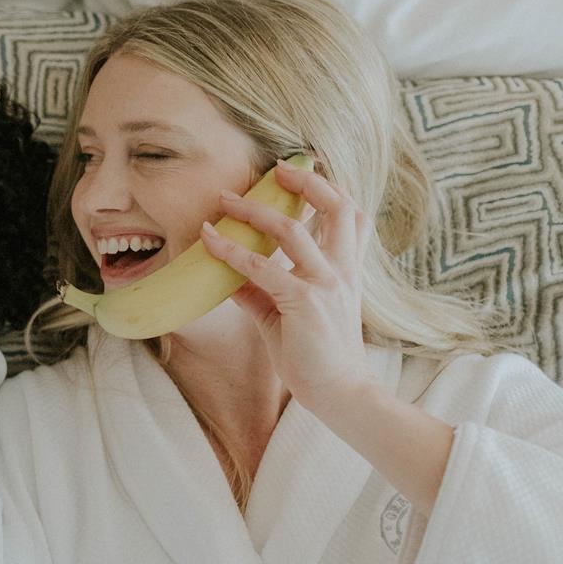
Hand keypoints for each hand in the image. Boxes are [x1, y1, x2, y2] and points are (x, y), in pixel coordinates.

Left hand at [200, 161, 375, 408]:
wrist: (339, 394)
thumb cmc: (314, 356)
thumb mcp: (286, 314)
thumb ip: (260, 290)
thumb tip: (228, 273)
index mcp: (347, 271)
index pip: (353, 219)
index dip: (334, 191)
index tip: (307, 172)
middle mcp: (341, 271)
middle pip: (340, 209)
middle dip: (308, 183)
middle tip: (277, 169)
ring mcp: (327, 285)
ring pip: (292, 230)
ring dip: (254, 210)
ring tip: (225, 200)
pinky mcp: (304, 302)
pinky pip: (261, 268)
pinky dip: (231, 250)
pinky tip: (209, 239)